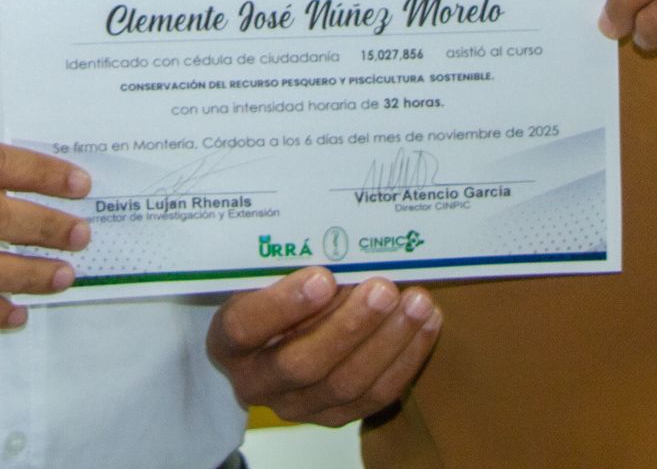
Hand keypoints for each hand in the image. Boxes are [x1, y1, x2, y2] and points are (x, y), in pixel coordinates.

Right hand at [207, 268, 440, 425]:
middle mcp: (257, 382)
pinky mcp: (335, 416)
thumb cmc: (274, 291)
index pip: (245, 327)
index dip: (283, 305)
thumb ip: (294, 263)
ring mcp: (297, 406)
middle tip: (383, 288)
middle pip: (301, 364)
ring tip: (417, 303)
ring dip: (387, 341)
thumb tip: (345, 239)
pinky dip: (406, 358)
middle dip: (349, 326)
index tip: (322, 276)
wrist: (277, 337)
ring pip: (345, 384)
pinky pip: (375, 396)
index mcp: (229, 341)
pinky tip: (426, 324)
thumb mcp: (268, 274)